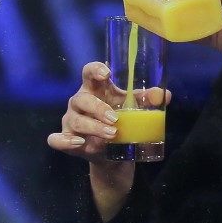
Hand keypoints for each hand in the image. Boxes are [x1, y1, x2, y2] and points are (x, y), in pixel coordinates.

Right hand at [45, 61, 165, 159]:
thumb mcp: (135, 109)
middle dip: (98, 108)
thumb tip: (164, 95)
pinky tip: (79, 142)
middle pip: (82, 99)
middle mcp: (80, 102)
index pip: (89, 72)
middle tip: (115, 119)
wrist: (113, 153)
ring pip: (75, 120)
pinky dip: (64, 141)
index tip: (106, 73)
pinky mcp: (67, 139)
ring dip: (93, 127)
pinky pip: (56, 139)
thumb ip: (147, 100)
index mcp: (95, 89)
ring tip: (112, 134)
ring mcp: (71, 120)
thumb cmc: (122, 121)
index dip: (95, 69)